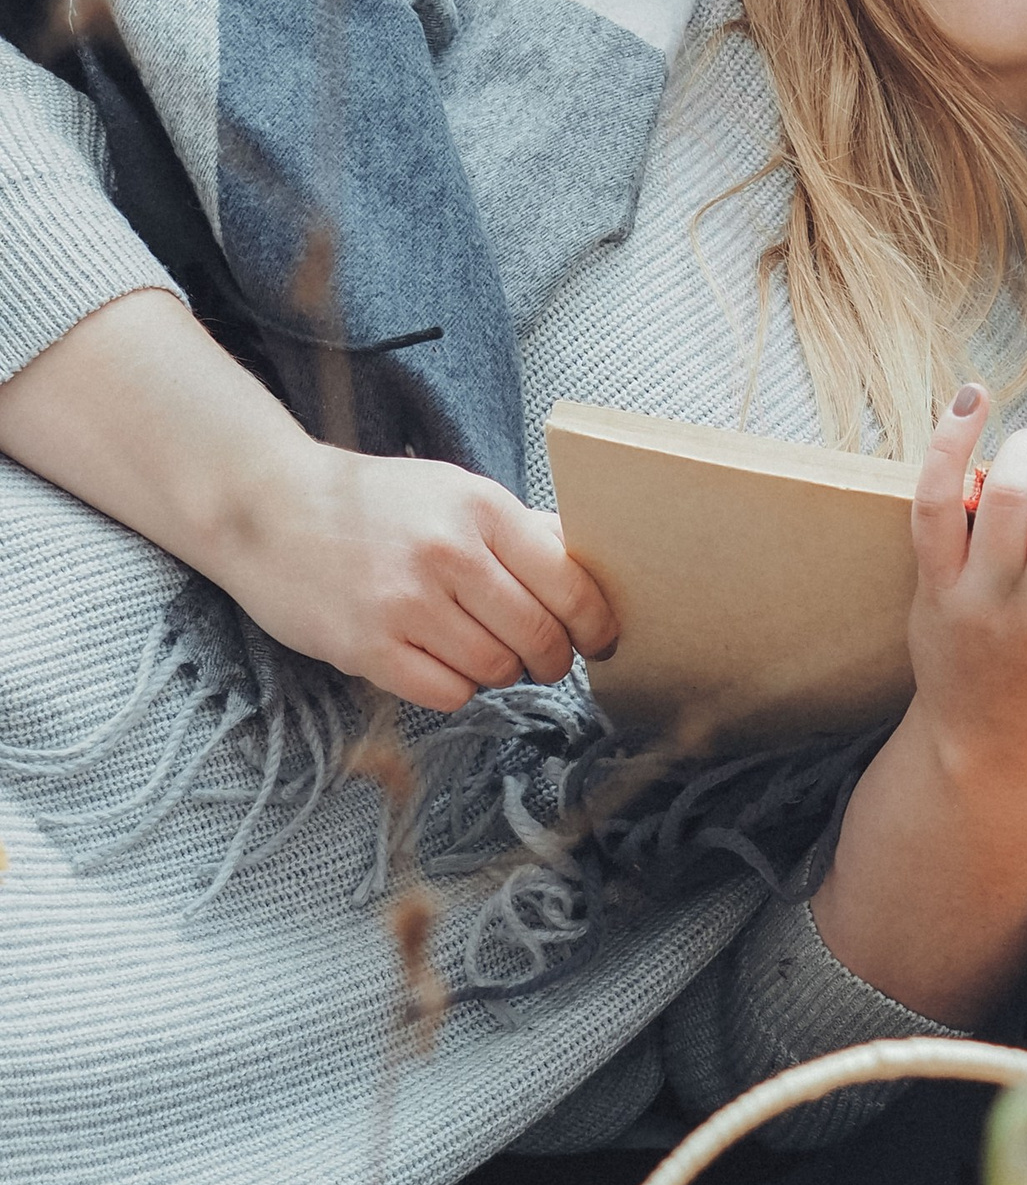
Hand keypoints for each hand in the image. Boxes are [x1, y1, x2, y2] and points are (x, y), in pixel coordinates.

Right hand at [223, 450, 620, 711]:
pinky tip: (442, 664)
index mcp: (481, 509)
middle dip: (552, 659)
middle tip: (545, 660)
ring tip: (485, 654)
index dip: (596, 624)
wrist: (269, 508)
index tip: (599, 641)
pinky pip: (447, 693)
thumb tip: (590, 563)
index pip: (570, 584)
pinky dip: (456, 688)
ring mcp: (405, 603)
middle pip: (538, 635)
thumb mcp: (454, 491)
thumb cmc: (373, 503)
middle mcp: (448, 554)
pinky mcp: (367, 648)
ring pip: (496, 670)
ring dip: (501, 673)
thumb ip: (520, 528)